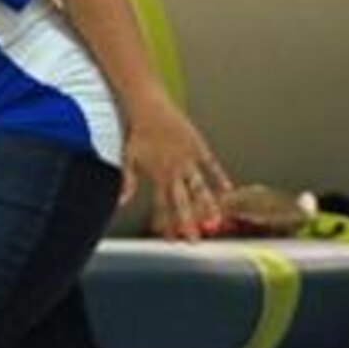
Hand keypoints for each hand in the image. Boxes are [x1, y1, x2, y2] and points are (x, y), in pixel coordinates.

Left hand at [120, 95, 233, 240]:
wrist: (149, 108)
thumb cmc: (137, 133)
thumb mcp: (127, 158)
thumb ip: (126, 182)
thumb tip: (120, 202)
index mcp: (157, 175)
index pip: (163, 205)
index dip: (167, 222)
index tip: (171, 239)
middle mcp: (174, 170)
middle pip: (182, 201)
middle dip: (188, 222)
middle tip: (194, 240)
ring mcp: (188, 159)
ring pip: (200, 187)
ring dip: (207, 205)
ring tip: (215, 221)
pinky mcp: (199, 146)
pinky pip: (212, 165)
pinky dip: (220, 177)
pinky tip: (228, 190)